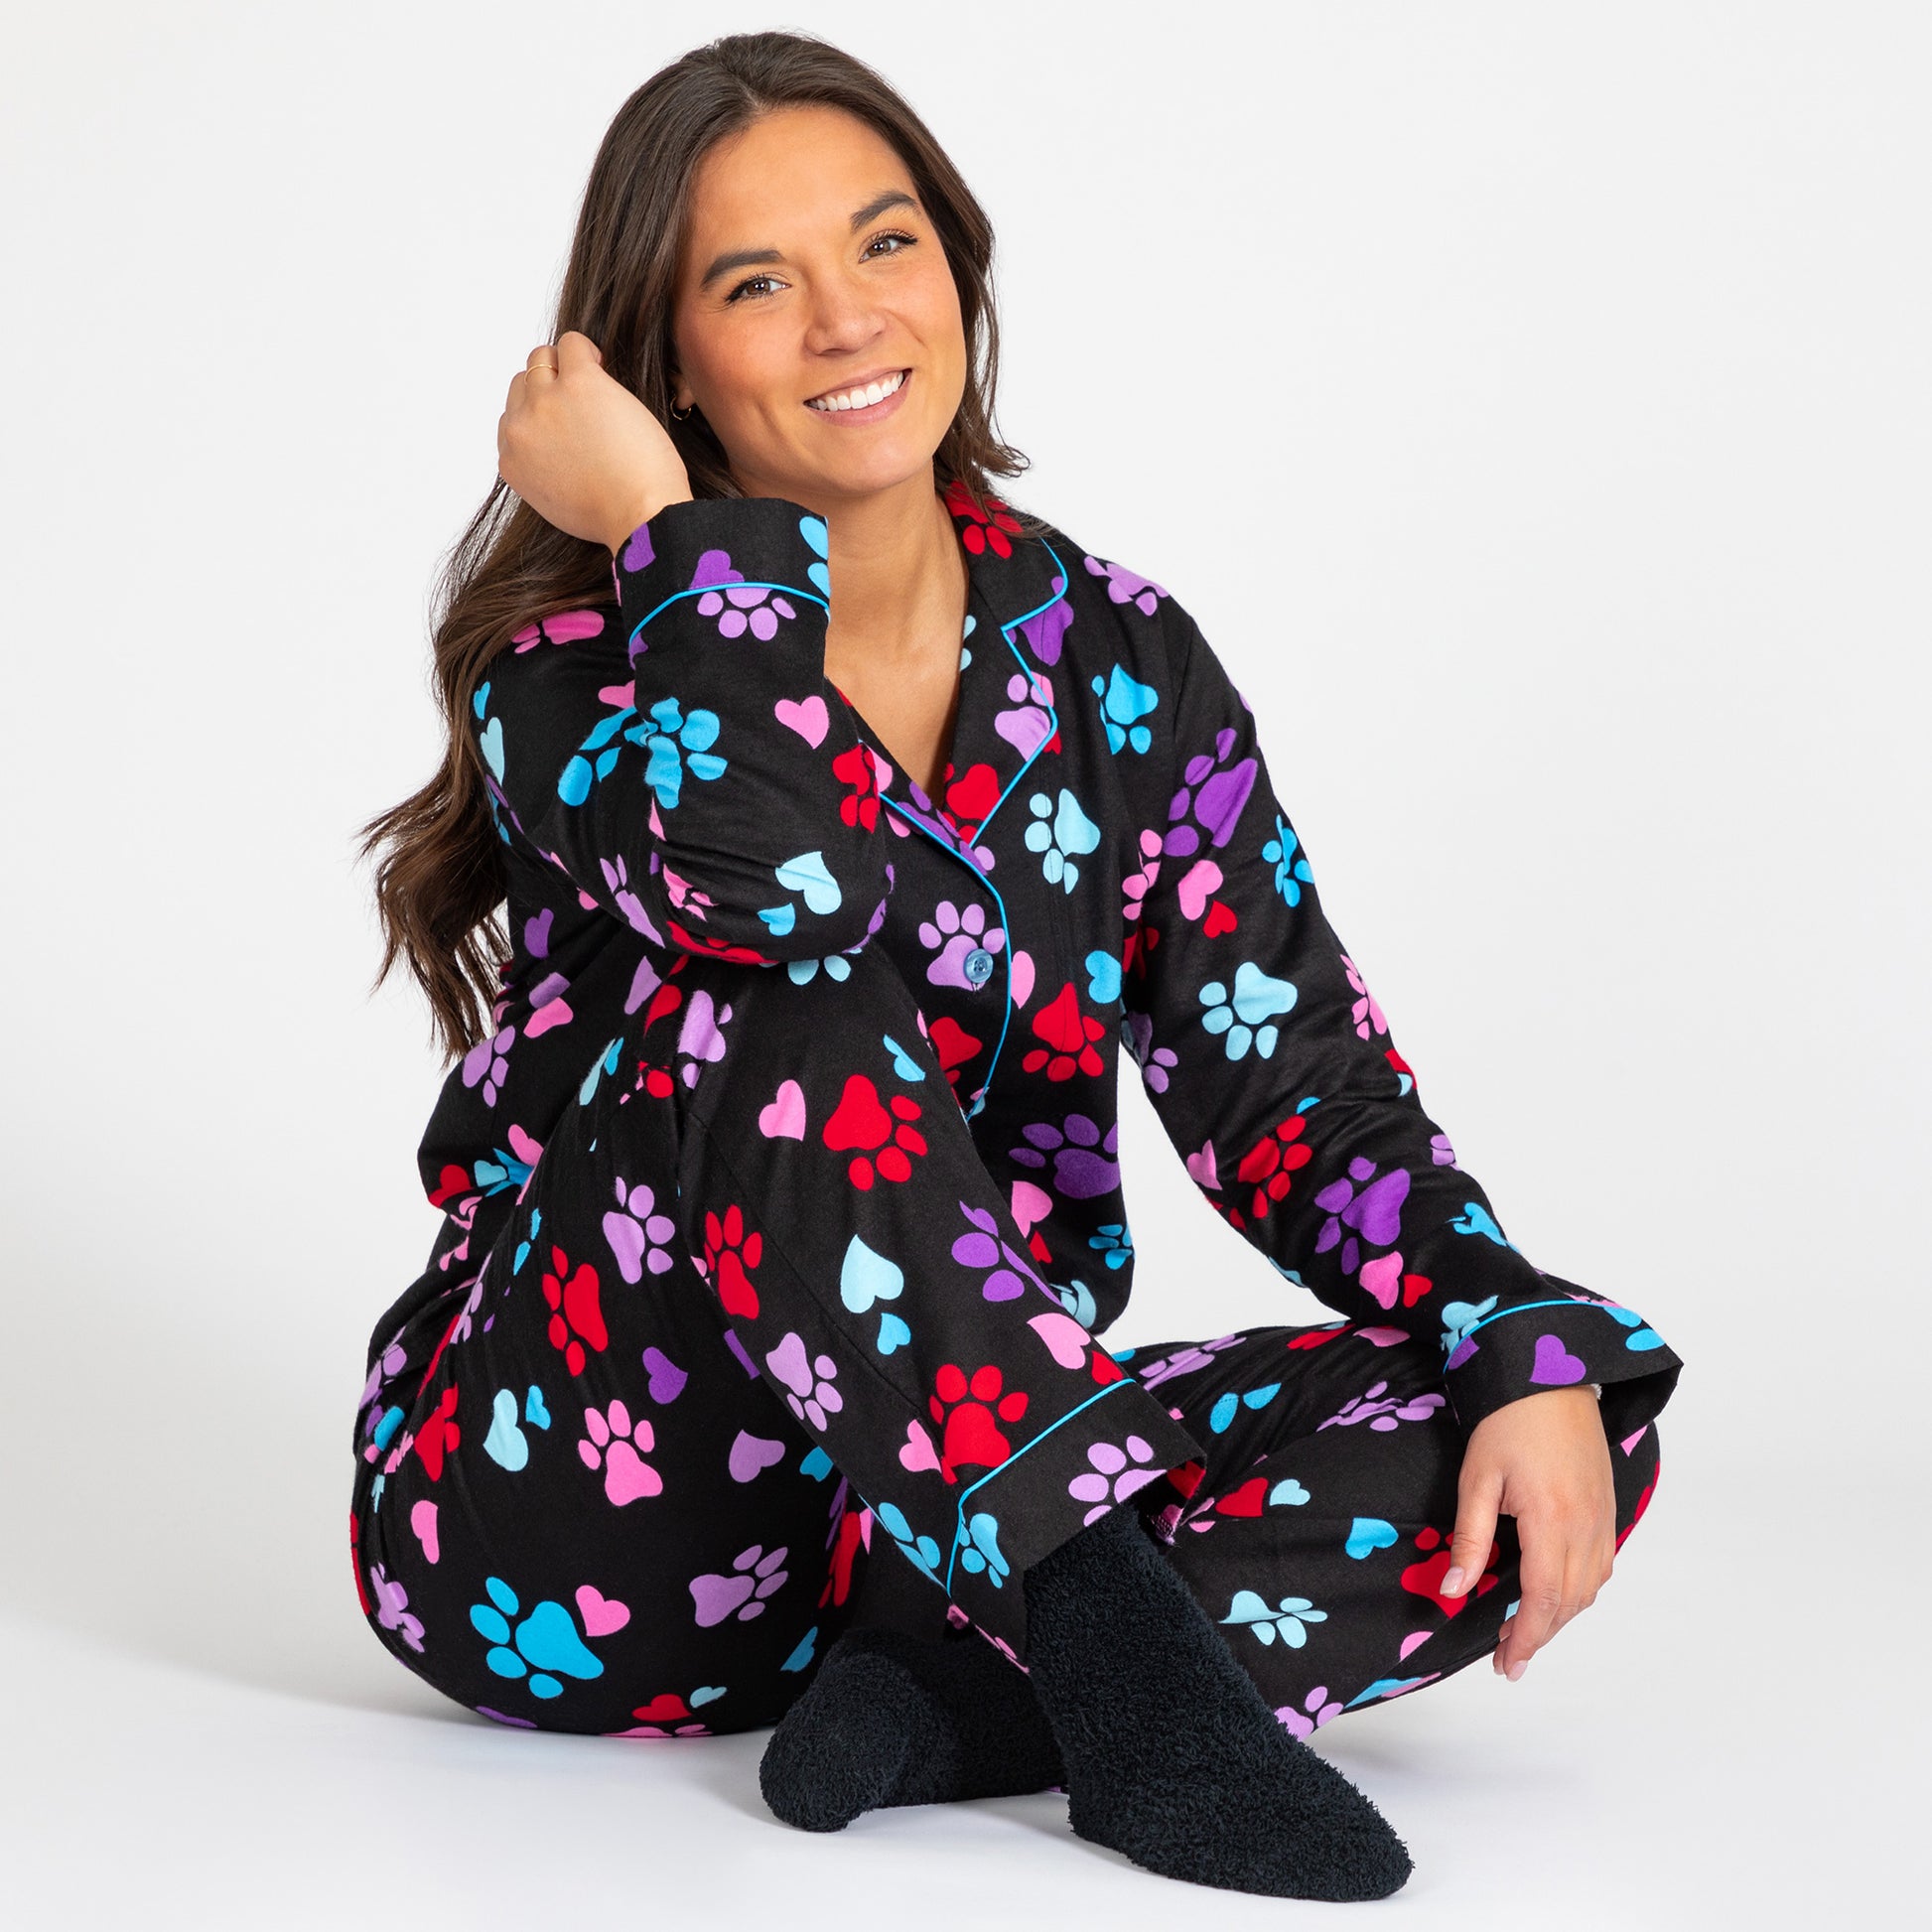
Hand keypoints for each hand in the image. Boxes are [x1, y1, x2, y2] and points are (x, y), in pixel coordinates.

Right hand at [496, 330, 692, 552]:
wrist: (638, 516)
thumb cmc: (614, 516)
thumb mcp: (557, 504)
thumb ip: (543, 471)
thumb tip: (555, 447)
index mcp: (512, 461)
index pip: (512, 421)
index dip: (540, 417)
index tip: (566, 423)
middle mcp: (521, 429)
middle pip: (522, 386)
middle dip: (548, 390)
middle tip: (583, 404)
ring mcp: (545, 403)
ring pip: (541, 359)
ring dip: (564, 366)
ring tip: (594, 385)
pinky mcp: (578, 384)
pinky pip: (571, 344)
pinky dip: (585, 349)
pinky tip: (602, 367)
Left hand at [1441, 1383, 1614, 1681]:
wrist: (1551, 1373)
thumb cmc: (1507, 1419)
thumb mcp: (1477, 1478)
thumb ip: (1469, 1538)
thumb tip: (1454, 1591)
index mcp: (1552, 1519)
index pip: (1543, 1599)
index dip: (1525, 1637)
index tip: (1505, 1662)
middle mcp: (1587, 1525)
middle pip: (1570, 1602)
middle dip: (1540, 1635)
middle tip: (1509, 1658)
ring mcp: (1604, 1517)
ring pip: (1590, 1588)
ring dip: (1561, 1615)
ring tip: (1526, 1630)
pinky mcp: (1609, 1507)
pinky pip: (1601, 1564)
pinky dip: (1579, 1589)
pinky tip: (1554, 1592)